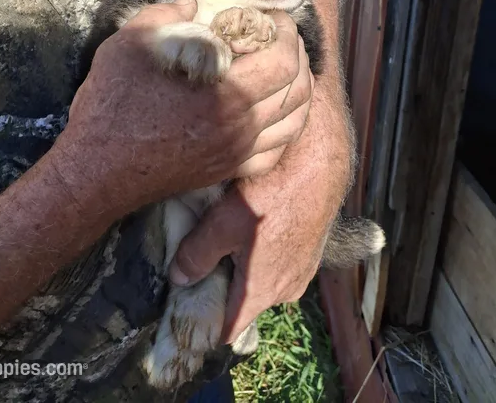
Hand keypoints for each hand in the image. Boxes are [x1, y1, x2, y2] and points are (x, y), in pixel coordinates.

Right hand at [50, 0, 312, 223]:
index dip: (286, 32)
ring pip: (295, 122)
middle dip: (297, 54)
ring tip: (284, 67)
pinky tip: (273, 109)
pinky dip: (286, 125)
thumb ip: (164, 14)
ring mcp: (237, 154)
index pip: (284, 61)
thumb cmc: (111, 107)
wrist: (96, 174)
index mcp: (226, 96)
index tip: (272, 16)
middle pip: (298, 90)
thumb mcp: (129, 45)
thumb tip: (191, 3)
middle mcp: (241, 129)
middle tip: (279, 35)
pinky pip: (276, 151)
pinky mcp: (227, 171)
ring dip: (299, 89)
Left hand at [168, 106, 351, 342]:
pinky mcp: (311, 251)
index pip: (227, 329)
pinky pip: (280, 261)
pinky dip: (266, 250)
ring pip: (263, 279)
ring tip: (229, 232)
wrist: (318, 165)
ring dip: (245, 264)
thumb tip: (177, 278)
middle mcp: (285, 291)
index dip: (204, 321)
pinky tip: (257, 222)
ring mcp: (302, 272)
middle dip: (222, 284)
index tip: (185, 305)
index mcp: (260, 292)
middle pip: (244, 302)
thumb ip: (195, 255)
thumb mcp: (222, 222)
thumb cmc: (272, 193)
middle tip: (201, 255)